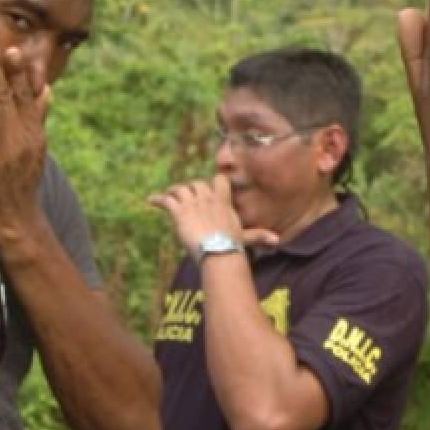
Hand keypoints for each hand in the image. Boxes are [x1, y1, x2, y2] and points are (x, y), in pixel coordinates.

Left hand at [0, 39, 50, 247]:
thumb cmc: (21, 186)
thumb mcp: (36, 149)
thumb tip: (47, 90)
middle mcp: (19, 137)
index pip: (27, 97)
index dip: (19, 73)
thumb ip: (38, 117)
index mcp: (32, 133)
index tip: (14, 49)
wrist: (18, 224)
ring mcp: (1, 150)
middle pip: (8, 97)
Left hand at [148, 175, 278, 259]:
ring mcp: (192, 203)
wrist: (217, 249)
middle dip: (190, 188)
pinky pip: (166, 200)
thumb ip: (259, 236)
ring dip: (173, 192)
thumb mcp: (245, 237)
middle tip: (185, 196)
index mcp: (223, 200)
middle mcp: (207, 198)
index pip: (218, 180)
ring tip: (168, 197)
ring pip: (180, 189)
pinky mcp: (179, 211)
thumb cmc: (232, 244)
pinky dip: (158, 199)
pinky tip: (150, 201)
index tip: (208, 187)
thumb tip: (278, 241)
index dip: (212, 183)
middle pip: (196, 183)